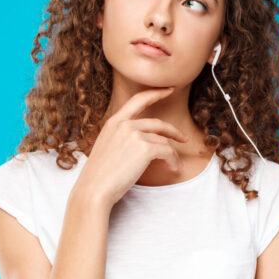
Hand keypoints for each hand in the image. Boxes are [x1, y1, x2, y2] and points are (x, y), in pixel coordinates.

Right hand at [74, 87, 190, 207]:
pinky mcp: (144, 148)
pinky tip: (173, 168)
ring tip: (174, 164)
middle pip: (158, 123)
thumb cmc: (100, 175)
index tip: (169, 90)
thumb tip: (147, 143)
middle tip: (184, 138)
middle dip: (174, 132)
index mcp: (113, 122)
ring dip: (172, 154)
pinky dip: (173, 160)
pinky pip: (168, 152)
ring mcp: (134, 135)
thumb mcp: (108, 147)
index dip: (156, 93)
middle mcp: (124, 124)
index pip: (137, 100)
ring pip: (164, 141)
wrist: (94, 189)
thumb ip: (124, 138)